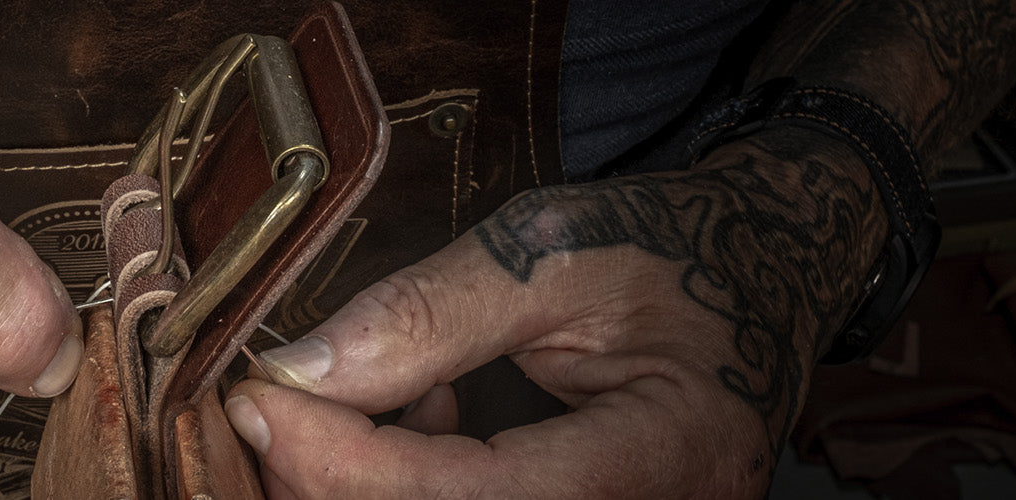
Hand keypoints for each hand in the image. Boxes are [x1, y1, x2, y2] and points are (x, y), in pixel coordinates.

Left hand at [226, 126, 887, 497]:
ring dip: (372, 480)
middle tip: (279, 405)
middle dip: (336, 480)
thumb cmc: (676, 254)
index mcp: (665, 455)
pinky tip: (428, 415)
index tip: (258, 400)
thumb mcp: (554, 253)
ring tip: (395, 390)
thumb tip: (303, 370)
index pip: (468, 499)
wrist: (756, 275)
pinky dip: (410, 481)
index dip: (343, 462)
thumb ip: (430, 314)